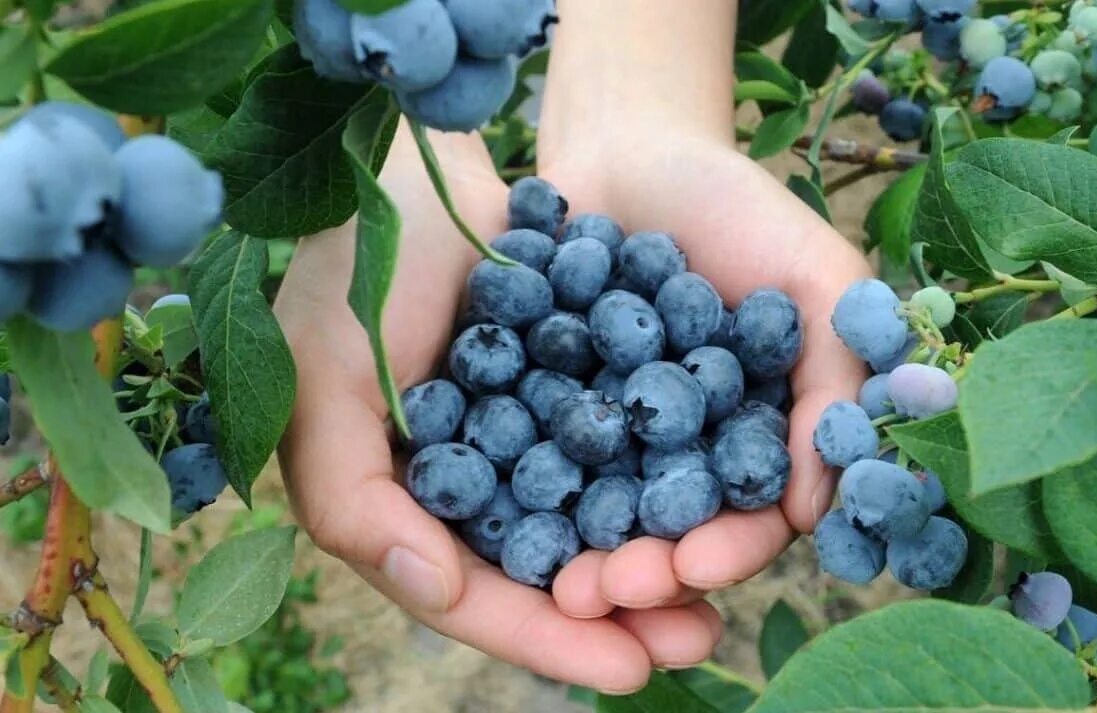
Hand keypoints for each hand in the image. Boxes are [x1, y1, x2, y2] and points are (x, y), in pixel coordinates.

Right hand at [274, 122, 719, 693]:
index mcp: (406, 504)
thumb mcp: (322, 391)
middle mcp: (473, 482)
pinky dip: (671, 469)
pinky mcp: (579, 381)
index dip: (546, 639)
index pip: (477, 595)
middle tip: (697, 639)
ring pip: (599, 514)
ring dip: (659, 552)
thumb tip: (438, 590)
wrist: (415, 167)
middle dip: (623, 611)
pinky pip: (629, 438)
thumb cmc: (348, 278)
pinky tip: (724, 493)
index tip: (627, 670)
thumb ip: (355, 503)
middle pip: (552, 568)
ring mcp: (529, 432)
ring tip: (726, 584)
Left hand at [535, 0, 871, 617]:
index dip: (724, 549)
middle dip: (641, 570)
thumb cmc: (742, 208)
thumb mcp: (818, 279)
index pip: (746, 519)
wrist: (631, 147)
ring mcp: (608, 436)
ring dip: (577, 555)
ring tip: (552, 582)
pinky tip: (493, 517)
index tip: (693, 564)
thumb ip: (833, 381)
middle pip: (665, 535)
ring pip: (595, 514)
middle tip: (602, 590)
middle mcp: (679, 453)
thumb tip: (816, 512)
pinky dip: (515, 490)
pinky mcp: (538, 410)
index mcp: (752, 439)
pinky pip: (527, 459)